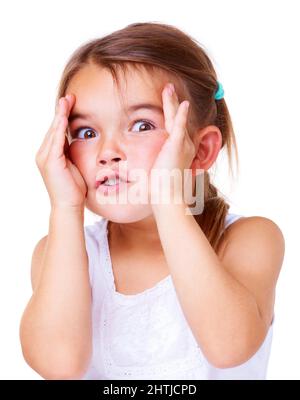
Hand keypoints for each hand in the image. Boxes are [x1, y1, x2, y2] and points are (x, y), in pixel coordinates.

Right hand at [35, 94, 87, 209]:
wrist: (70, 205)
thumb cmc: (75, 188)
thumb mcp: (74, 165)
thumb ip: (72, 152)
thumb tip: (79, 140)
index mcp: (51, 154)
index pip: (57, 131)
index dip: (63, 116)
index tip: (71, 103)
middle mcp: (44, 154)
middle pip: (54, 128)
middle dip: (62, 111)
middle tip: (70, 96)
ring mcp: (45, 157)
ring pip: (53, 131)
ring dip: (60, 115)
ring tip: (67, 100)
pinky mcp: (50, 162)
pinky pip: (56, 141)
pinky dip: (60, 128)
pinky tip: (64, 117)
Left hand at [149, 83, 195, 207]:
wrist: (168, 197)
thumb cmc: (160, 190)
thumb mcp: (153, 175)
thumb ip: (143, 170)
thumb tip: (120, 178)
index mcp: (178, 151)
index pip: (173, 128)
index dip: (171, 115)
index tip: (167, 105)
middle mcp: (183, 145)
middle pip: (176, 119)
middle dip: (172, 103)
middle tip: (169, 88)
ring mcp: (182, 145)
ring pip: (176, 118)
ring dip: (173, 102)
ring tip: (169, 87)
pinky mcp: (177, 146)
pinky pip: (179, 125)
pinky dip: (181, 114)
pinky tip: (183, 102)